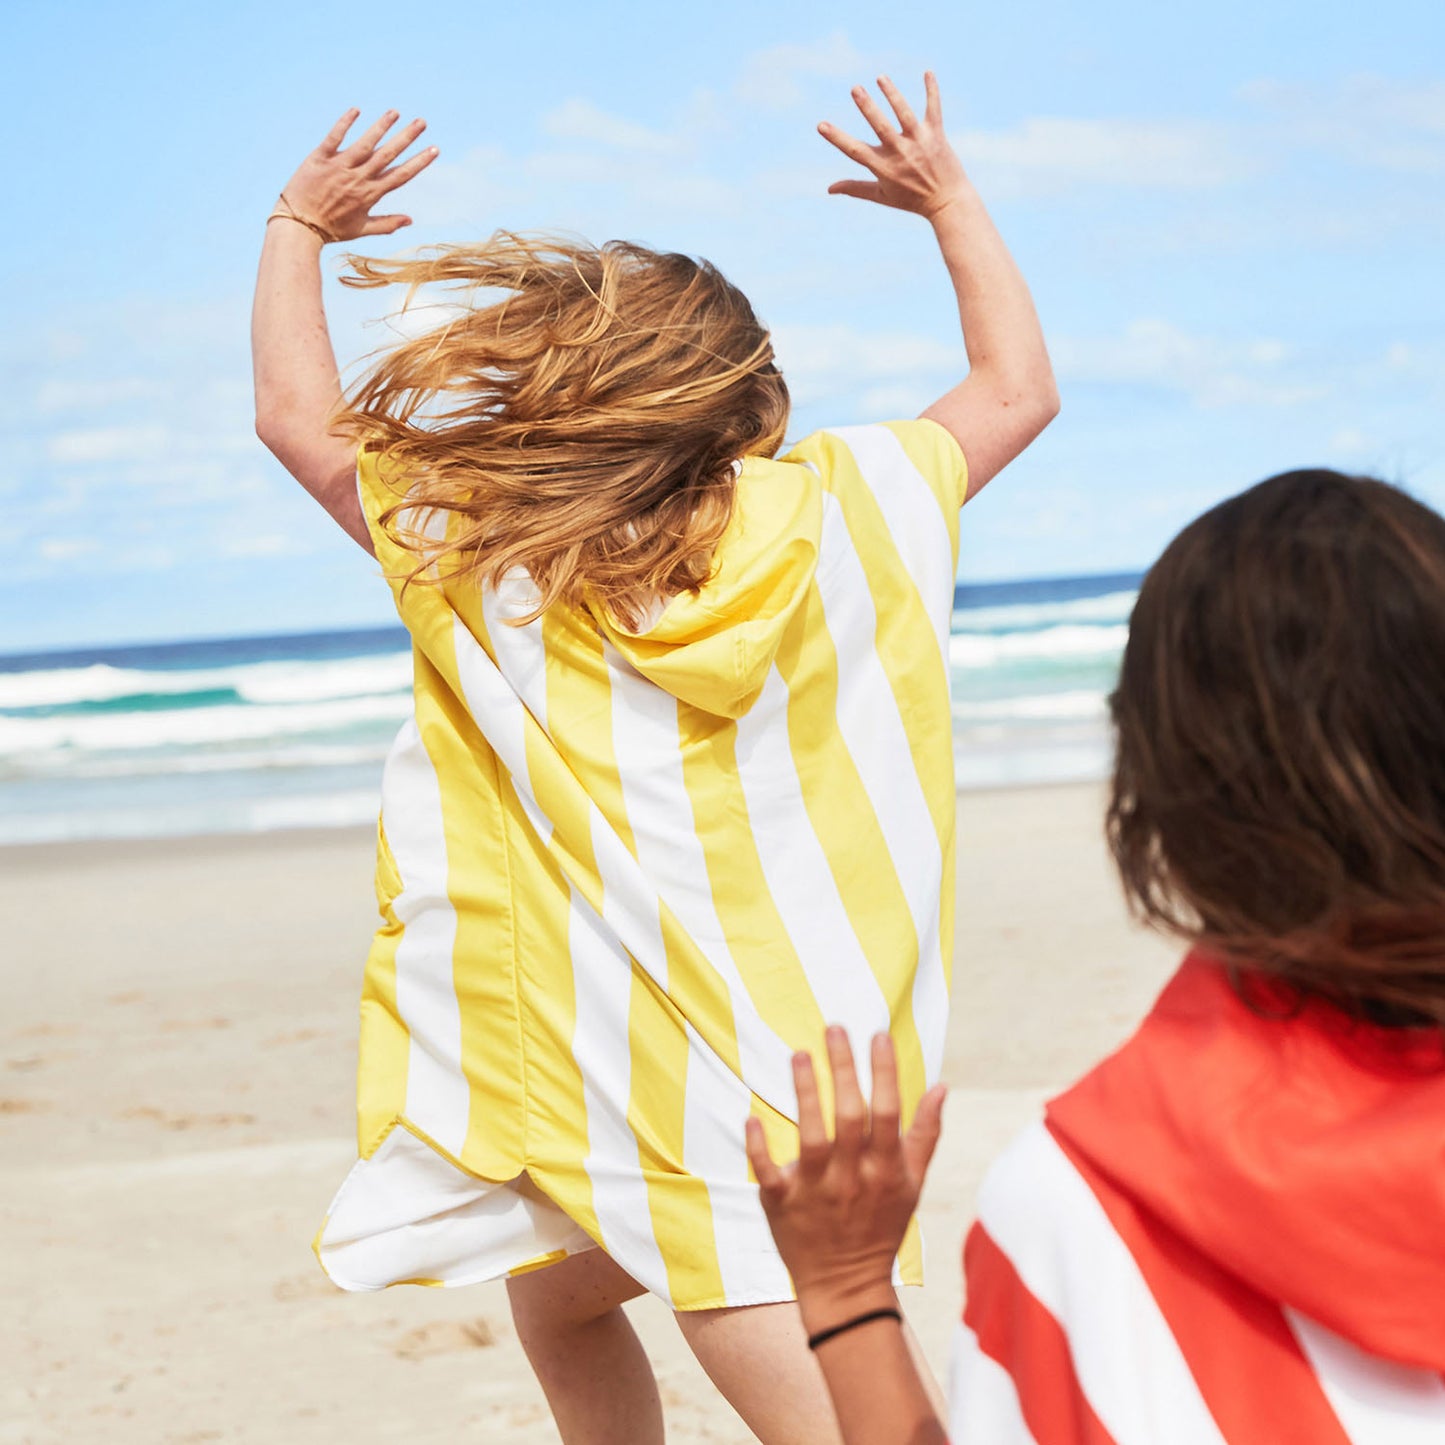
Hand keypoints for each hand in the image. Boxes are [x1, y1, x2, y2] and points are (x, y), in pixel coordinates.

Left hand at [275, 108, 438, 240]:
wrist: (298, 226)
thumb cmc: (330, 230)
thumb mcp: (361, 230)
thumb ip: (387, 224)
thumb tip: (410, 220)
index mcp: (370, 195)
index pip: (400, 175)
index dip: (419, 162)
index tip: (434, 149)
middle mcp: (358, 179)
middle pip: (387, 155)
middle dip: (406, 138)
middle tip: (421, 122)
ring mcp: (339, 167)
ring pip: (365, 144)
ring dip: (381, 127)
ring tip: (395, 112)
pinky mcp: (320, 158)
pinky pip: (334, 137)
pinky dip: (345, 123)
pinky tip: (357, 110)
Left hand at [745, 1029, 945, 1331]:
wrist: (846, 1288)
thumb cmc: (881, 1227)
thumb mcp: (911, 1185)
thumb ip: (925, 1135)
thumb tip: (941, 1086)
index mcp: (885, 1170)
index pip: (887, 1113)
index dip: (884, 1073)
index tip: (877, 1034)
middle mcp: (852, 1178)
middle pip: (850, 1118)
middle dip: (844, 1071)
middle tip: (834, 1027)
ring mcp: (816, 1192)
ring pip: (811, 1138)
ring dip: (806, 1095)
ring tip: (798, 1054)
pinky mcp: (781, 1205)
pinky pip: (769, 1173)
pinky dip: (760, 1148)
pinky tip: (751, 1118)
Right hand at [819, 73, 970, 219]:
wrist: (947, 203)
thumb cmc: (911, 200)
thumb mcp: (881, 196)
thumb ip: (855, 188)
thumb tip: (829, 189)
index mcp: (884, 168)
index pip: (856, 151)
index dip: (838, 138)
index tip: (821, 125)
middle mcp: (900, 153)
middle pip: (881, 127)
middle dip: (868, 107)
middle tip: (855, 88)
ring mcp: (919, 142)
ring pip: (904, 114)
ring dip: (892, 94)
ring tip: (880, 78)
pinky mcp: (936, 135)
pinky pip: (934, 108)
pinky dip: (932, 90)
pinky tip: (927, 72)